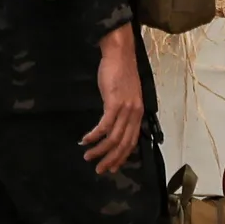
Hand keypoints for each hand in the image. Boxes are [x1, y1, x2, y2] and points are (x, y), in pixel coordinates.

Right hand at [83, 23, 147, 173]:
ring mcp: (126, 109)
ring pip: (114, 138)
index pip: (132, 142)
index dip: (122, 157)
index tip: (112, 167)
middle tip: (99, 169)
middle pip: (124, 144)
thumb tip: (113, 126)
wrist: (120, 54)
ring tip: (88, 156)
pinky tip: (85, 140)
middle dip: (111, 160)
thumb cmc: (121, 72)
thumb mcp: (127, 95)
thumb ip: (124, 111)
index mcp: (139, 113)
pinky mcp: (115, 103)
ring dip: (100, 150)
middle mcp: (135, 114)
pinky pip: (104, 126)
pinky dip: (94, 135)